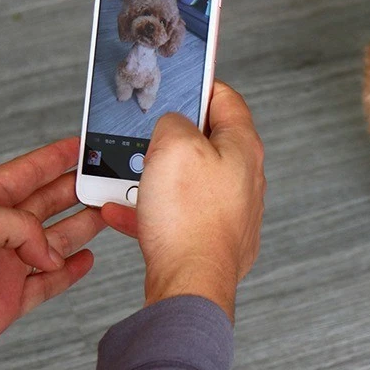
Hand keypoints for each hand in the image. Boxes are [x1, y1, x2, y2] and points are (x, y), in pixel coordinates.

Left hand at [0, 137, 104, 369]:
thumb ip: (21, 226)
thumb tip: (51, 250)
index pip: (29, 171)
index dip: (57, 156)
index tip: (83, 145)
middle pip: (50, 202)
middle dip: (79, 189)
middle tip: (107, 181)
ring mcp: (5, 265)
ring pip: (56, 239)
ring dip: (84, 225)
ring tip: (109, 215)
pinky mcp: (10, 299)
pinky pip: (50, 281)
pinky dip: (71, 270)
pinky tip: (86, 259)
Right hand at [102, 81, 265, 320]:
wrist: (191, 284)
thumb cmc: (189, 219)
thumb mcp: (173, 145)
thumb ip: (174, 122)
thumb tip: (173, 126)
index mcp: (243, 147)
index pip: (227, 100)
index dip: (202, 86)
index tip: (184, 85)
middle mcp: (244, 178)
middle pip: (208, 142)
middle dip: (173, 139)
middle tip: (150, 139)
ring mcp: (231, 210)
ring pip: (190, 180)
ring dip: (157, 177)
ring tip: (133, 180)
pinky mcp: (213, 237)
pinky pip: (179, 214)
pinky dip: (152, 210)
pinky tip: (125, 213)